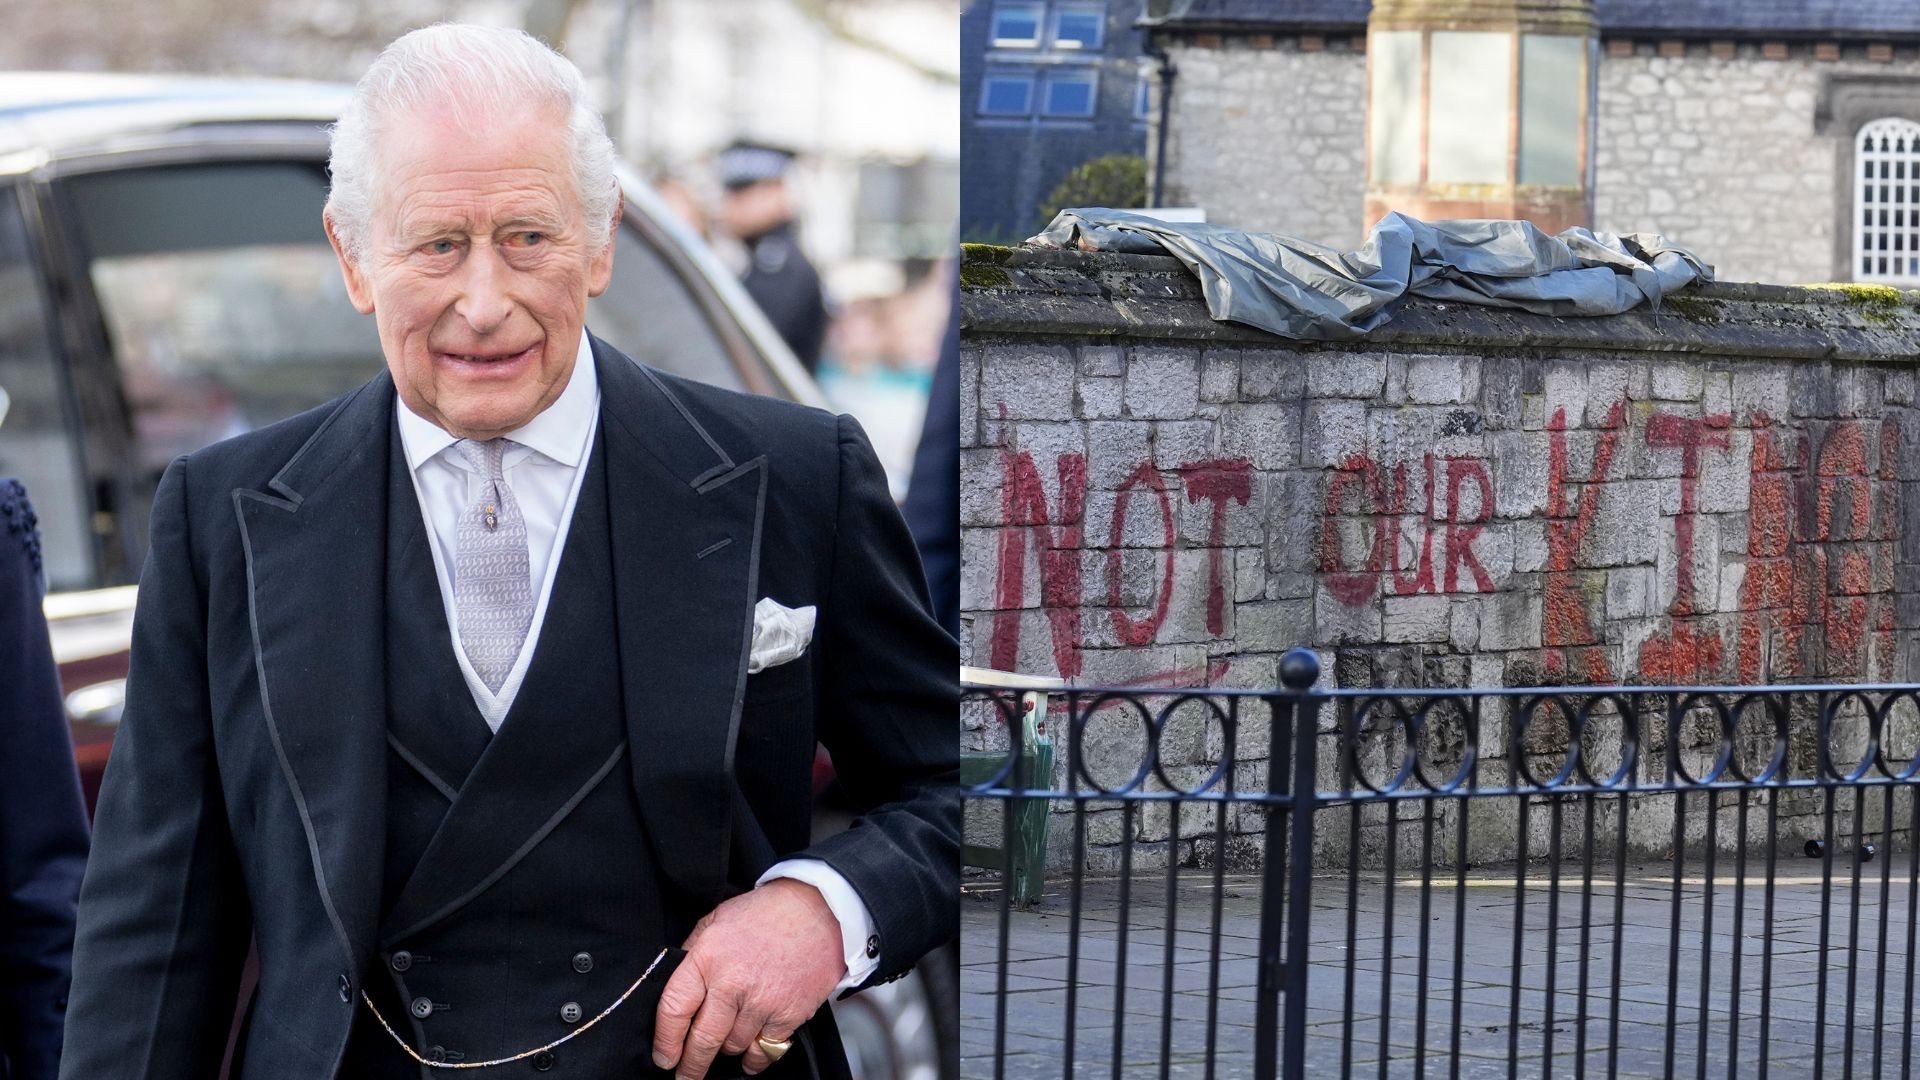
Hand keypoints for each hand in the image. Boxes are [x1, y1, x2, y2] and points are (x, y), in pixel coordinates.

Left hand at [652, 878, 845, 1077]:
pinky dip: (756, 1056)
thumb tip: (674, 979)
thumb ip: (693, 950)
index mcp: (708, 958)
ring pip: (733, 1047)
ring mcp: (762, 1003)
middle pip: (702, 1041)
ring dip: (727, 1050)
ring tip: (726, 1045)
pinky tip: (751, 1051)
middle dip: (691, 1066)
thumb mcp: (717, 919)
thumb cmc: (769, 912)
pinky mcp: (789, 1015)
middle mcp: (732, 983)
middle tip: (686, 1076)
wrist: (821, 910)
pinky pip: (765, 1051)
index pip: (674, 1009)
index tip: (664, 1056)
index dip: (665, 1041)